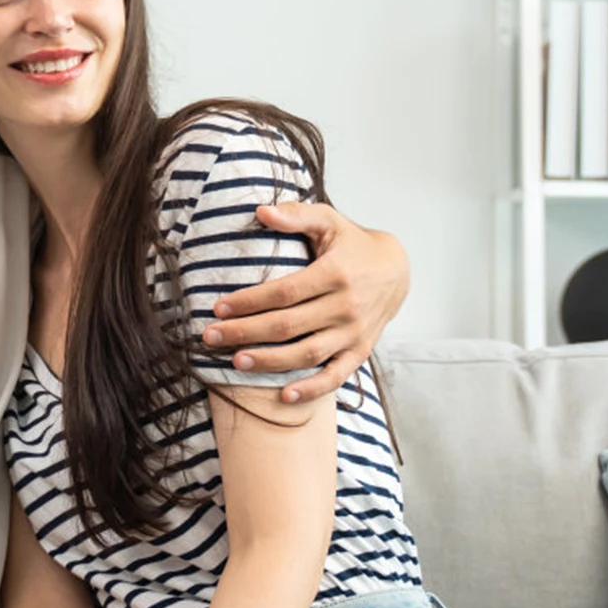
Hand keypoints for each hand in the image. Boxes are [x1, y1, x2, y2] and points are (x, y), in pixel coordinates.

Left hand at [203, 204, 408, 403]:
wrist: (396, 270)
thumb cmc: (351, 244)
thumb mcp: (328, 221)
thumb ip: (296, 216)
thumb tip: (262, 211)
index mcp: (336, 273)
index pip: (284, 293)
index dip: (249, 301)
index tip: (218, 307)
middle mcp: (347, 306)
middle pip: (288, 326)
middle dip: (245, 332)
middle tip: (211, 337)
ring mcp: (354, 332)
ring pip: (307, 353)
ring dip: (270, 361)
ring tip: (236, 361)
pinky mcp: (360, 351)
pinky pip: (336, 376)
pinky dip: (312, 389)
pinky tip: (284, 395)